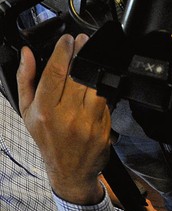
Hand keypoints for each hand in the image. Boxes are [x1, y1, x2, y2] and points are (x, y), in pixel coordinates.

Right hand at [18, 34, 110, 205]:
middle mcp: (65, 116)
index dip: (63, 51)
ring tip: (92, 56)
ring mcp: (87, 122)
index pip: (55, 73)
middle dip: (81, 53)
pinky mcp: (103, 127)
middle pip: (78, 75)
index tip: (67, 39)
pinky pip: (106, 99)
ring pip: (95, 84)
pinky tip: (99, 81)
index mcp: (44, 111)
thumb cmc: (47, 139)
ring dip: (95, 67)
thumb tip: (26, 54)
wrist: (69, 171)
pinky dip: (103, 87)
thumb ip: (26, 80)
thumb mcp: (27, 111)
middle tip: (83, 41)